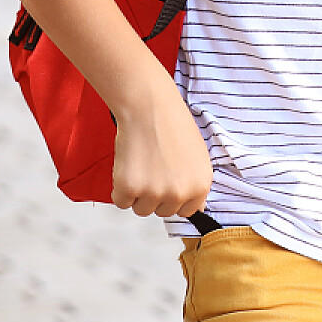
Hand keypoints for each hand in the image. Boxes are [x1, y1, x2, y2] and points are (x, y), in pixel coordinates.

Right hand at [110, 80, 212, 218]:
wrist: (151, 109)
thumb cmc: (173, 128)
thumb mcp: (198, 158)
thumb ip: (195, 184)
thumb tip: (194, 208)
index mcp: (201, 185)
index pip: (188, 210)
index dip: (175, 198)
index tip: (169, 184)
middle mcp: (180, 193)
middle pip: (163, 212)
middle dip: (156, 196)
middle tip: (154, 169)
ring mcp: (155, 193)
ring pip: (141, 209)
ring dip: (138, 193)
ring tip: (143, 165)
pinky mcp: (130, 189)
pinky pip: (121, 202)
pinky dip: (120, 188)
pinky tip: (129, 165)